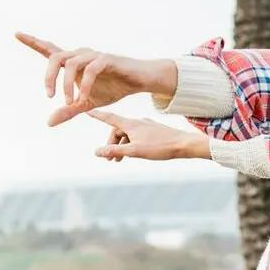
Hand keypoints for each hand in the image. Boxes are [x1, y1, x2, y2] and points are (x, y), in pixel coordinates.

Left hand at [16, 32, 177, 125]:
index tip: (16, 34)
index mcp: (74, 62)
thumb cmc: (114, 88)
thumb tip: (48, 122)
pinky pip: (91, 69)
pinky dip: (84, 85)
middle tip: (49, 97)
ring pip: (71, 63)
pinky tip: (83, 97)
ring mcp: (93, 55)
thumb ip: (68, 110)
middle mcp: (81, 54)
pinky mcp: (107, 59)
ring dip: (66, 84)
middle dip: (48, 77)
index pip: (50, 50)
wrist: (139, 82)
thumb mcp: (87, 103)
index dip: (33, 42)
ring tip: (68, 102)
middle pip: (55, 57)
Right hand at [91, 110, 209, 162]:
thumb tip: (97, 152)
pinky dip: (131, 144)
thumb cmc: (160, 147)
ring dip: (121, 146)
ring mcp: (146, 126)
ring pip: (127, 134)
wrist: (183, 145)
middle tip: (109, 159)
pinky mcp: (153, 131)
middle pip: (117, 130)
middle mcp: (137, 122)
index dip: (97, 115)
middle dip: (111, 144)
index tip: (86, 109)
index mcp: (131, 124)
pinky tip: (134, 153)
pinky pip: (136, 135)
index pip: (109, 118)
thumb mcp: (135, 151)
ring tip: (119, 160)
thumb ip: (115, 151)